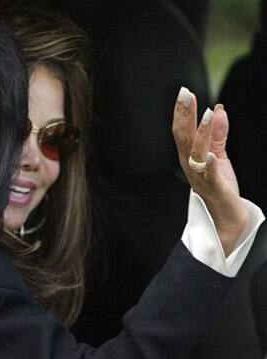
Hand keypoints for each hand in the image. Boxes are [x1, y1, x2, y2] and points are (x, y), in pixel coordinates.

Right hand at [172, 87, 247, 255]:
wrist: (224, 217)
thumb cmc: (219, 186)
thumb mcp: (218, 155)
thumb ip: (217, 133)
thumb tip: (218, 109)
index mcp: (189, 156)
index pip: (182, 131)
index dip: (182, 112)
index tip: (184, 92)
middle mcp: (190, 165)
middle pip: (184, 137)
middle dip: (185, 116)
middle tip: (186, 95)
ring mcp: (200, 176)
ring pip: (197, 152)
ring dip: (201, 133)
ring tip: (207, 115)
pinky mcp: (214, 187)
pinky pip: (210, 175)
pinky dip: (210, 165)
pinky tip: (212, 154)